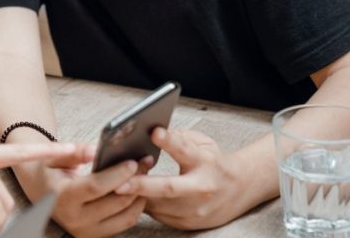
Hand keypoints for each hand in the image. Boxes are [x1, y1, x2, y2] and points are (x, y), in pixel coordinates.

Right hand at [14, 145, 143, 237]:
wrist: (40, 191)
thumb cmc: (48, 170)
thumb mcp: (55, 156)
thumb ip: (76, 152)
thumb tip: (98, 149)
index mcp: (61, 197)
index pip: (95, 187)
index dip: (117, 174)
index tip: (133, 162)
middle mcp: (73, 219)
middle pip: (115, 203)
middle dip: (135, 182)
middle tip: (146, 163)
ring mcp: (84, 230)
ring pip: (125, 216)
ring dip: (139, 195)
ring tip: (145, 175)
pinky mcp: (94, 235)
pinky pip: (124, 223)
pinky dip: (135, 207)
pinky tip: (138, 190)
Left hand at [115, 127, 249, 229]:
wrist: (239, 190)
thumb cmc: (213, 162)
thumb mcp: (202, 143)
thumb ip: (178, 137)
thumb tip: (149, 132)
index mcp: (206, 163)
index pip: (185, 150)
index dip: (169, 141)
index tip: (154, 132)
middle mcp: (201, 188)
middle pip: (169, 188)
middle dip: (142, 185)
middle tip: (119, 183)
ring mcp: (195, 210)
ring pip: (158, 205)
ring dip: (135, 196)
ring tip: (116, 185)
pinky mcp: (187, 223)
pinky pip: (157, 215)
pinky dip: (142, 204)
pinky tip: (131, 195)